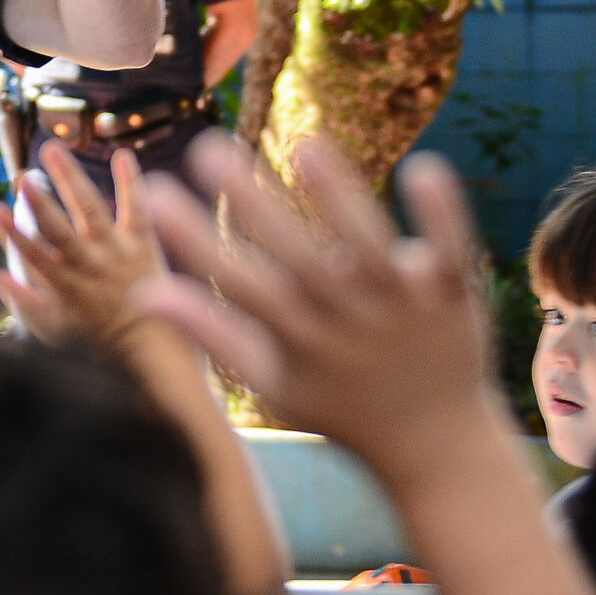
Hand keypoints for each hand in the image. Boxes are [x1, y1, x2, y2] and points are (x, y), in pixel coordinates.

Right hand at [0, 144, 166, 352]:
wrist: (149, 343)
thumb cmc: (92, 337)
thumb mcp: (50, 330)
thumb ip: (21, 302)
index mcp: (63, 286)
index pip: (32, 256)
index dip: (12, 234)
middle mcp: (89, 265)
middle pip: (60, 230)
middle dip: (40, 204)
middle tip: (23, 177)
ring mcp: (116, 251)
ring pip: (90, 209)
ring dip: (70, 179)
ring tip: (51, 149)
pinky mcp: (142, 243)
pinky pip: (137, 209)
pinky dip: (131, 183)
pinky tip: (122, 155)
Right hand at [138, 135, 500, 492]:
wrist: (438, 447)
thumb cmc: (340, 407)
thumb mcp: (271, 380)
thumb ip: (213, 333)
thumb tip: (143, 292)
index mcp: (299, 339)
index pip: (238, 285)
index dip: (194, 242)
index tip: (157, 194)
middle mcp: (347, 319)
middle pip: (295, 256)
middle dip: (251, 204)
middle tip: (207, 148)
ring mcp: (402, 307)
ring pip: (367, 247)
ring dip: (337, 199)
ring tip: (304, 146)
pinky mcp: (452, 296)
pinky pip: (450, 252)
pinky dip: (441, 216)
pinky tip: (424, 168)